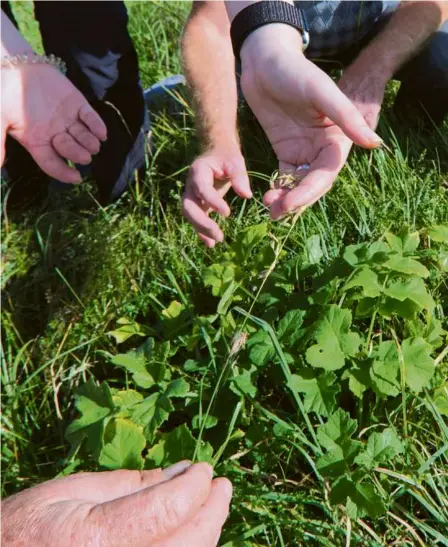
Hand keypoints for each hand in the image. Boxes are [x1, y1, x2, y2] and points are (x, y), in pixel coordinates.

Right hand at [1, 63, 106, 182]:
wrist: (14, 64)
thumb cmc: (3, 94)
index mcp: (37, 142)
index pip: (52, 163)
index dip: (63, 173)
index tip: (76, 178)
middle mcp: (55, 134)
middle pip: (70, 150)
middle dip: (78, 154)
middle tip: (85, 157)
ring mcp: (67, 120)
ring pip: (82, 136)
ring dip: (89, 142)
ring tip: (95, 146)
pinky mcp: (77, 104)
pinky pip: (90, 117)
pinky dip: (97, 125)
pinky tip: (102, 133)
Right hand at [1, 462, 231, 546]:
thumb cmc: (25, 528)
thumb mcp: (72, 492)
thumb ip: (130, 485)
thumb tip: (179, 472)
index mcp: (93, 538)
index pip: (168, 509)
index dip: (194, 485)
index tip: (203, 468)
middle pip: (188, 545)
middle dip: (213, 513)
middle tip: (222, 486)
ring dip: (206, 536)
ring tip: (211, 507)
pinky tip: (189, 536)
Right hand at [182, 146, 251, 245]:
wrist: (216, 153)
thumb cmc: (226, 156)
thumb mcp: (235, 161)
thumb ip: (239, 177)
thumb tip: (246, 195)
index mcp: (198, 172)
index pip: (202, 189)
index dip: (213, 201)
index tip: (227, 213)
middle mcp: (191, 185)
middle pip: (189, 207)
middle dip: (202, 223)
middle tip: (219, 235)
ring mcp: (192, 196)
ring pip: (190, 215)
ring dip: (201, 230)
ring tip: (215, 242)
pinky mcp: (198, 204)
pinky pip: (196, 219)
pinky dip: (202, 232)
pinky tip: (211, 243)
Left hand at [239, 25, 382, 218]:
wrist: (266, 59)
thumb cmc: (296, 72)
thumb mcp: (321, 92)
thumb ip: (347, 117)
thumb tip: (375, 144)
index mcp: (336, 139)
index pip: (325, 174)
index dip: (309, 192)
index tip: (289, 204)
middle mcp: (321, 149)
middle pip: (312, 184)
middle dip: (295, 200)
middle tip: (274, 213)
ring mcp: (302, 150)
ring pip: (297, 183)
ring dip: (285, 198)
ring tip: (268, 207)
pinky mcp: (285, 149)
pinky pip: (283, 175)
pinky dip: (277, 187)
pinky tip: (267, 195)